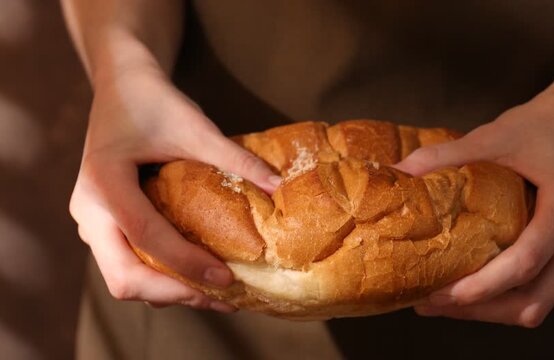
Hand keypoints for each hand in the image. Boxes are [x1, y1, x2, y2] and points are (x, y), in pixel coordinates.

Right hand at [70, 67, 280, 311]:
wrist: (121, 85)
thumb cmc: (154, 100)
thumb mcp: (195, 126)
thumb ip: (234, 158)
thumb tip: (278, 186)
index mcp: (104, 182)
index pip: (145, 235)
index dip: (186, 262)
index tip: (227, 278)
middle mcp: (89, 210)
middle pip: (123, 277)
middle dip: (175, 292)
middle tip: (223, 298)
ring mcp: (91, 221)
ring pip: (124, 277)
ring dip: (168, 291)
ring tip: (216, 294)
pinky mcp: (104, 225)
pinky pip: (127, 263)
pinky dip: (160, 277)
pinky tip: (197, 275)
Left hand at [395, 75, 553, 326]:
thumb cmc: (545, 125)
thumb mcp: (494, 135)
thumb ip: (446, 155)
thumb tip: (398, 171)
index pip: (527, 262)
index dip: (482, 286)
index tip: (440, 293)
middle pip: (533, 300)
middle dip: (479, 309)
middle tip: (430, 302)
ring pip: (540, 303)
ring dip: (492, 309)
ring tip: (444, 300)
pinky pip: (547, 291)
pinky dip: (510, 297)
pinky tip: (476, 285)